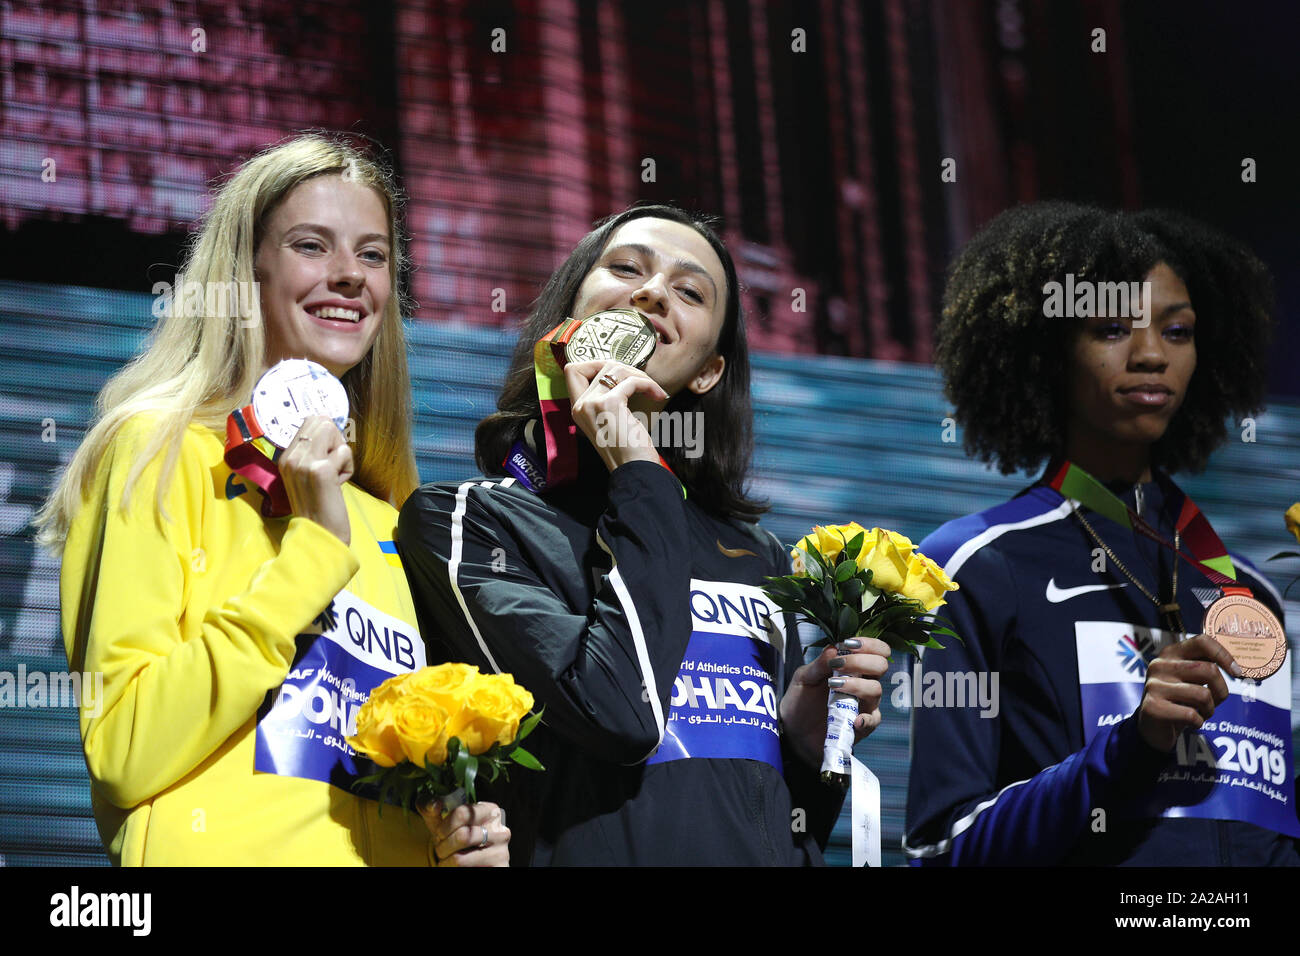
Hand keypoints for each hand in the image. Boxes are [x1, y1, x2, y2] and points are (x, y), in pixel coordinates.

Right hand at [278, 416, 353, 544]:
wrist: (319, 533)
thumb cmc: (319, 505)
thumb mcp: (307, 474)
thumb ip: (313, 451)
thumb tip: (329, 423)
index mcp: (285, 457)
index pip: (309, 421)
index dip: (327, 434)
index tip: (328, 457)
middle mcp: (291, 457)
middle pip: (321, 422)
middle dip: (335, 440)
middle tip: (333, 465)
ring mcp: (303, 462)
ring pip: (332, 432)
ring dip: (341, 454)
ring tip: (334, 476)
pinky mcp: (320, 470)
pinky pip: (344, 452)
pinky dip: (347, 468)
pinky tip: (338, 484)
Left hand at [419, 800, 509, 866]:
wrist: (464, 861)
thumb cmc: (451, 836)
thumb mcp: (440, 821)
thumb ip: (430, 807)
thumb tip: (434, 804)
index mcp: (490, 811)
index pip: (463, 813)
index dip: (444, 826)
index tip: (438, 834)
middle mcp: (501, 830)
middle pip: (462, 836)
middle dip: (442, 846)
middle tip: (440, 850)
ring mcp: (502, 852)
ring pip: (460, 859)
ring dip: (445, 861)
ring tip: (445, 860)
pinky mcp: (499, 868)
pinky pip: (465, 870)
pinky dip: (452, 870)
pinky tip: (456, 867)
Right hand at [564, 359, 668, 471]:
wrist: (634, 471)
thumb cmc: (628, 450)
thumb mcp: (611, 420)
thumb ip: (608, 398)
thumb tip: (622, 371)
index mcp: (578, 409)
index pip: (573, 370)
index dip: (595, 364)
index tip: (618, 374)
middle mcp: (580, 405)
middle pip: (599, 364)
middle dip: (625, 368)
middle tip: (642, 382)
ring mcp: (592, 404)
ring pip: (615, 369)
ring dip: (639, 375)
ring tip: (653, 390)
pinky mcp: (609, 405)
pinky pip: (631, 381)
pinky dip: (648, 384)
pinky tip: (658, 395)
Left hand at [779, 640, 889, 767]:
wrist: (794, 730)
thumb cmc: (801, 700)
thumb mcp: (804, 678)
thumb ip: (819, 664)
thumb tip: (834, 648)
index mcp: (852, 667)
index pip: (876, 650)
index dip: (869, 644)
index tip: (848, 644)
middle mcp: (863, 683)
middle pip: (881, 666)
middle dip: (861, 662)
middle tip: (838, 665)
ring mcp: (863, 704)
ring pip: (876, 690)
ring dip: (856, 685)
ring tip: (834, 686)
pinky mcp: (861, 726)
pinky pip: (873, 721)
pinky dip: (866, 719)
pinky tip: (854, 719)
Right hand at [1137, 634, 1240, 751]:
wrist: (1152, 726)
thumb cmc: (1178, 699)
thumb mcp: (1189, 678)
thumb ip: (1205, 666)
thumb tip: (1237, 668)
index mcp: (1171, 653)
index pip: (1202, 642)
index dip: (1224, 655)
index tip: (1236, 673)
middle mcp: (1160, 665)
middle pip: (1208, 670)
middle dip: (1221, 690)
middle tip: (1215, 701)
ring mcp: (1154, 686)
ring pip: (1202, 695)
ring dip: (1209, 709)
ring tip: (1200, 713)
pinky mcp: (1153, 707)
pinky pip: (1191, 715)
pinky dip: (1198, 722)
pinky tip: (1189, 722)